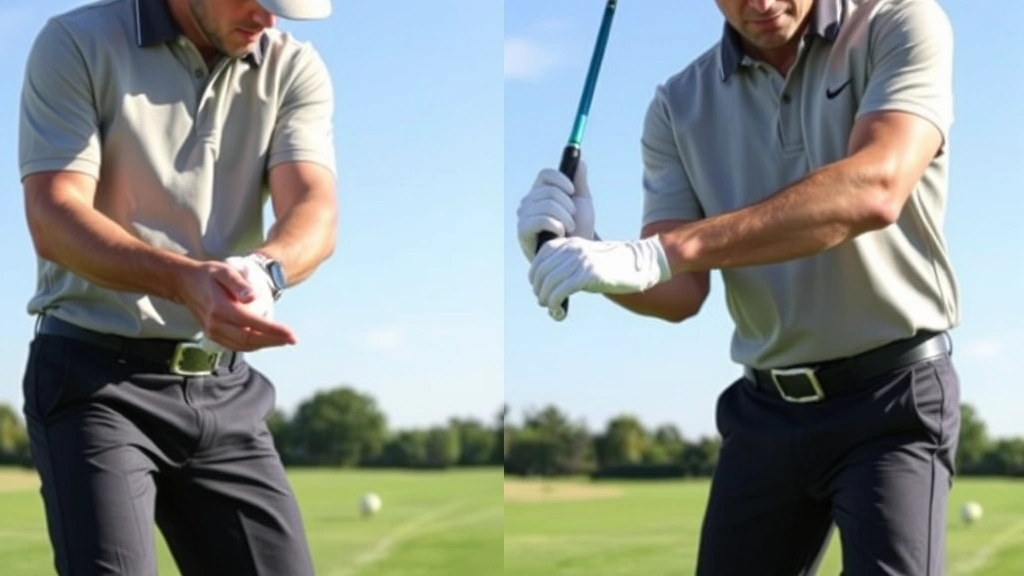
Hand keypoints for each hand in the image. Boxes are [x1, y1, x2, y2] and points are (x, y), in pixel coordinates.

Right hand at [177, 260, 296, 352]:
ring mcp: (212, 332)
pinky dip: (252, 346)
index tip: (292, 335)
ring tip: (282, 340)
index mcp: (220, 308)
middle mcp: (215, 324)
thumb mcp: (224, 271)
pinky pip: (235, 345)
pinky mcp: (212, 335)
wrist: (184, 283)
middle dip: (273, 341)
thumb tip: (253, 297)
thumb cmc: (208, 274)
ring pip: (243, 346)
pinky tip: (265, 340)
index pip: (252, 324)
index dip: (274, 332)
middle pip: (249, 340)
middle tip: (292, 339)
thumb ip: (238, 283)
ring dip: (264, 345)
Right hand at [516, 160, 595, 261]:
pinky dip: (556, 225)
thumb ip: (579, 181)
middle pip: (548, 190)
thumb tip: (580, 158)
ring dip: (565, 217)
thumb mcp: (582, 203)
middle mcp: (529, 201)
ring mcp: (523, 216)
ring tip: (569, 228)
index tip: (573, 191)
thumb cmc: (579, 230)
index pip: (545, 174)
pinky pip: (541, 218)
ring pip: (547, 204)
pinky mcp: (522, 231)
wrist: (575, 256)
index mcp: (541, 192)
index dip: (561, 179)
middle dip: (567, 205)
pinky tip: (560, 235)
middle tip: (573, 218)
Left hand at [529, 236, 671, 320]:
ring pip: (549, 283)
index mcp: (571, 242)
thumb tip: (546, 287)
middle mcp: (573, 249)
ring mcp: (581, 261)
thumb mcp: (587, 259)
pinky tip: (559, 312)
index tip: (539, 288)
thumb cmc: (612, 266)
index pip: (541, 257)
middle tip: (544, 302)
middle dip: (539, 290)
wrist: (639, 265)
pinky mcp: (589, 275)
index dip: (534, 275)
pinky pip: (560, 291)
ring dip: (545, 300)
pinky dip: (554, 304)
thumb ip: (568, 266)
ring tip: (552, 308)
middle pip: (542, 272)